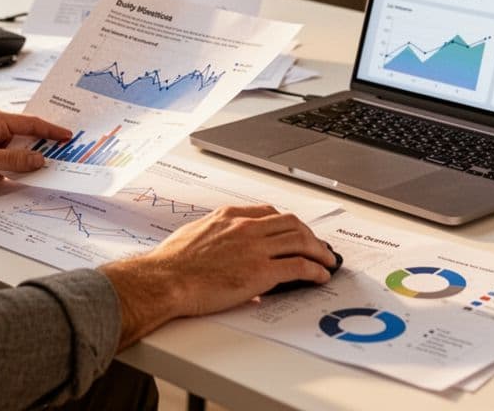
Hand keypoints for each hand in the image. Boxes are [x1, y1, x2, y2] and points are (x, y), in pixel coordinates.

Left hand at [0, 110, 72, 181]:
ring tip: (38, 169)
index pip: (31, 124)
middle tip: (60, 156)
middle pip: (26, 136)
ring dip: (23, 159)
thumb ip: (12, 159)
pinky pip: (3, 157)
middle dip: (41, 147)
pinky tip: (13, 175)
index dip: (51, 130)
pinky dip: (10, 166)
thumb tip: (37, 159)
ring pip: (15, 149)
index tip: (68, 136)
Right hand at [100, 205, 335, 347]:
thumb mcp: (194, 235)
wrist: (165, 280)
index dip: (287, 223)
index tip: (294, 231)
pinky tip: (320, 277)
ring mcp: (255, 248)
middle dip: (310, 235)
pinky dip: (315, 270)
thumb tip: (224, 252)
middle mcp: (246, 227)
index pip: (269, 212)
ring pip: (301, 241)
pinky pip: (299, 266)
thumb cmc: (171, 263)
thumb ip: (215, 238)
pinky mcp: (261, 272)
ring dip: (320, 251)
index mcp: (229, 216)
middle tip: (318, 246)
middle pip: (291, 223)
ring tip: (327, 261)